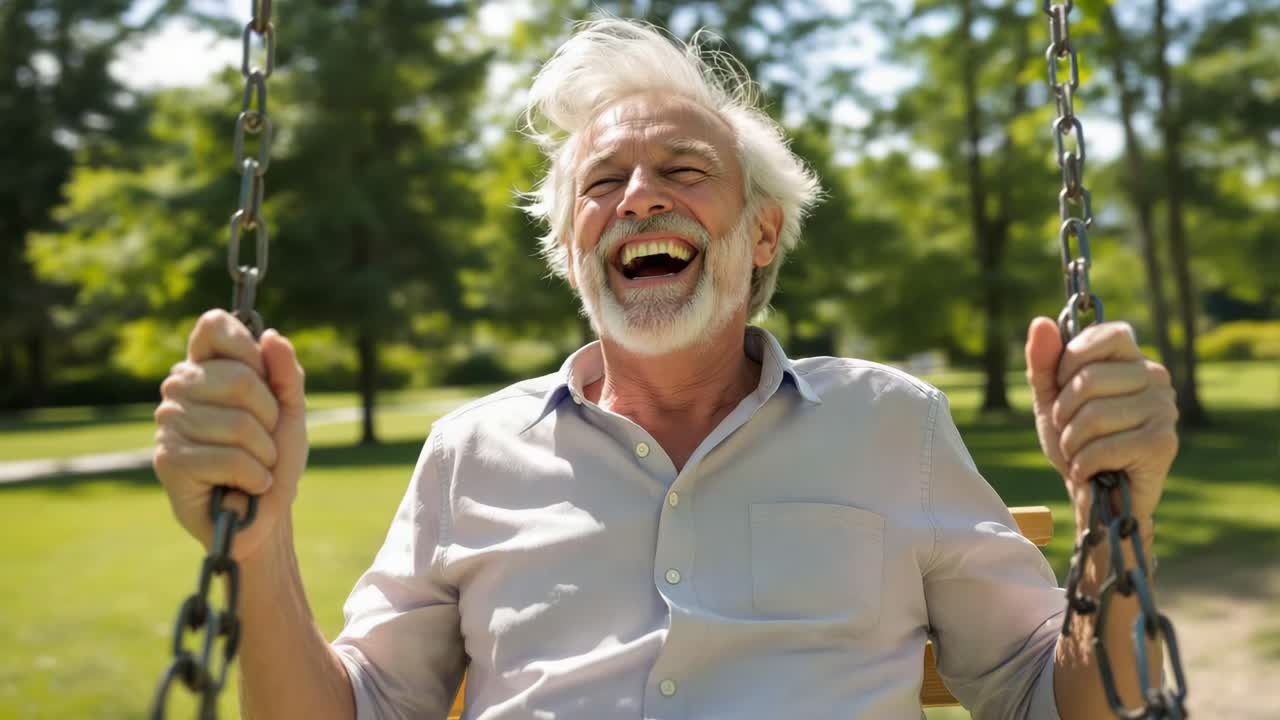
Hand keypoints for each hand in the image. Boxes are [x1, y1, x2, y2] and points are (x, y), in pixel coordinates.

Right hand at [153, 309, 308, 560]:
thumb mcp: (290, 410)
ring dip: (264, 452)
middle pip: (239, 378)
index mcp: (205, 367)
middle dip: (270, 415)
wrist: (265, 514)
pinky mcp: (169, 460)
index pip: (213, 325)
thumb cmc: (273, 458)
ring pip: (239, 424)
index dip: (248, 348)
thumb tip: (272, 337)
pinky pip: (230, 458)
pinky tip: (248, 486)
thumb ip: (285, 372)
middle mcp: (179, 389)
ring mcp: (169, 423)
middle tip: (264, 437)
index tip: (263, 378)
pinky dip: (255, 476)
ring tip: (256, 465)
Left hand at [1024, 317, 1177, 530]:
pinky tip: (1089, 470)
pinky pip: (1105, 446)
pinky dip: (1083, 462)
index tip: (1064, 386)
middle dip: (1063, 411)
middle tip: (1068, 430)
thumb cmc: (1075, 441)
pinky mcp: (1163, 444)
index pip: (1106, 333)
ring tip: (1079, 452)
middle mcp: (1156, 378)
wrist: (1095, 496)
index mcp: (1132, 359)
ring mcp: (1164, 410)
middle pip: (1090, 378)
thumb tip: (1040, 321)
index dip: (1072, 360)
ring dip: (1072, 441)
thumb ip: (1043, 362)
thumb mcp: (1051, 399)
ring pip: (1094, 414)